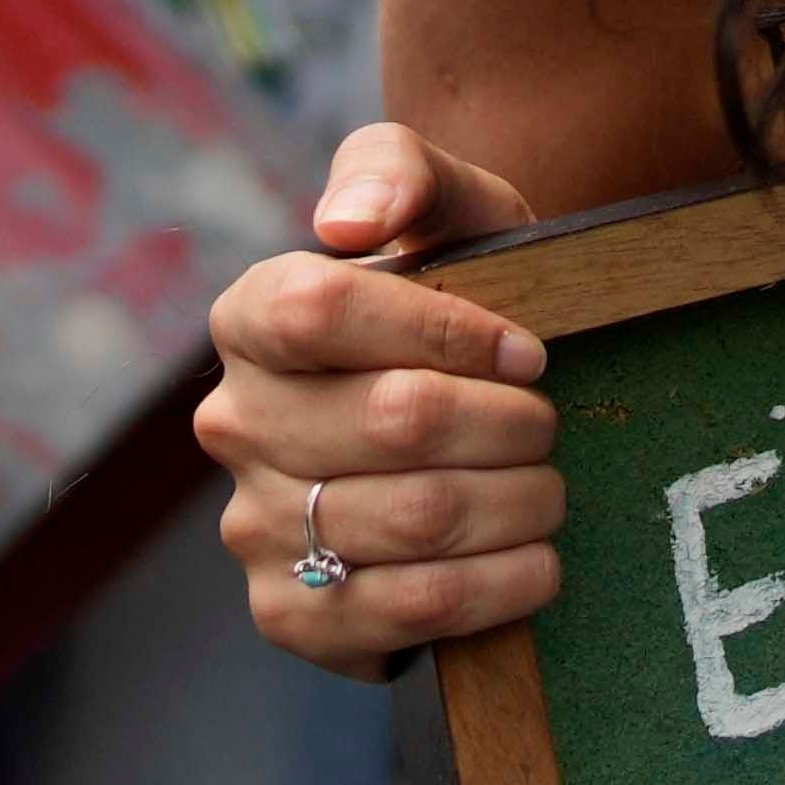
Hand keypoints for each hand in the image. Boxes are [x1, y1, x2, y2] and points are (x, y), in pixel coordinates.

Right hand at [196, 122, 563, 675]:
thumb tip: (347, 220)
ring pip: (416, 518)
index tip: (527, 352)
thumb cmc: (463, 299)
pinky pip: (406, 611)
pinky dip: (498, 587)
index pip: (322, 309)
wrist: (472, 424)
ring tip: (551, 490)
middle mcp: (234, 423)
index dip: (446, 331)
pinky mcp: (293, 614)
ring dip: (520, 504)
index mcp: (252, 317)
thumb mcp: (453, 208)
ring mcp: (255, 525)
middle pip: (393, 421)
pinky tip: (535, 562)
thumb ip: (396, 170)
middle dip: (509, 424)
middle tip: (548, 427)